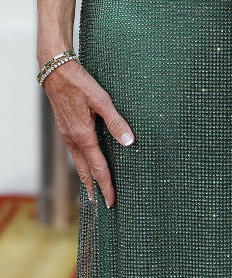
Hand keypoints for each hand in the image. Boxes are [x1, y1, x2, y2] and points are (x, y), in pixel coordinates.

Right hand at [42, 59, 133, 206]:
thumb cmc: (80, 84)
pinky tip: (86, 162)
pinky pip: (75, 153)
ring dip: (88, 177)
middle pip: (86, 171)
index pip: (98, 168)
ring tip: (95, 188)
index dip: (106, 186)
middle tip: (104, 203)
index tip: (112, 201)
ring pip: (79, 163)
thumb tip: (129, 141)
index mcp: (84, 136)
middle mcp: (73, 140)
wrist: (56, 73)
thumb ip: (116, 122)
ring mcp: (67, 135)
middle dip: (95, 188)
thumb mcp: (102, 100)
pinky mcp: (65, 129)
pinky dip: (82, 163)